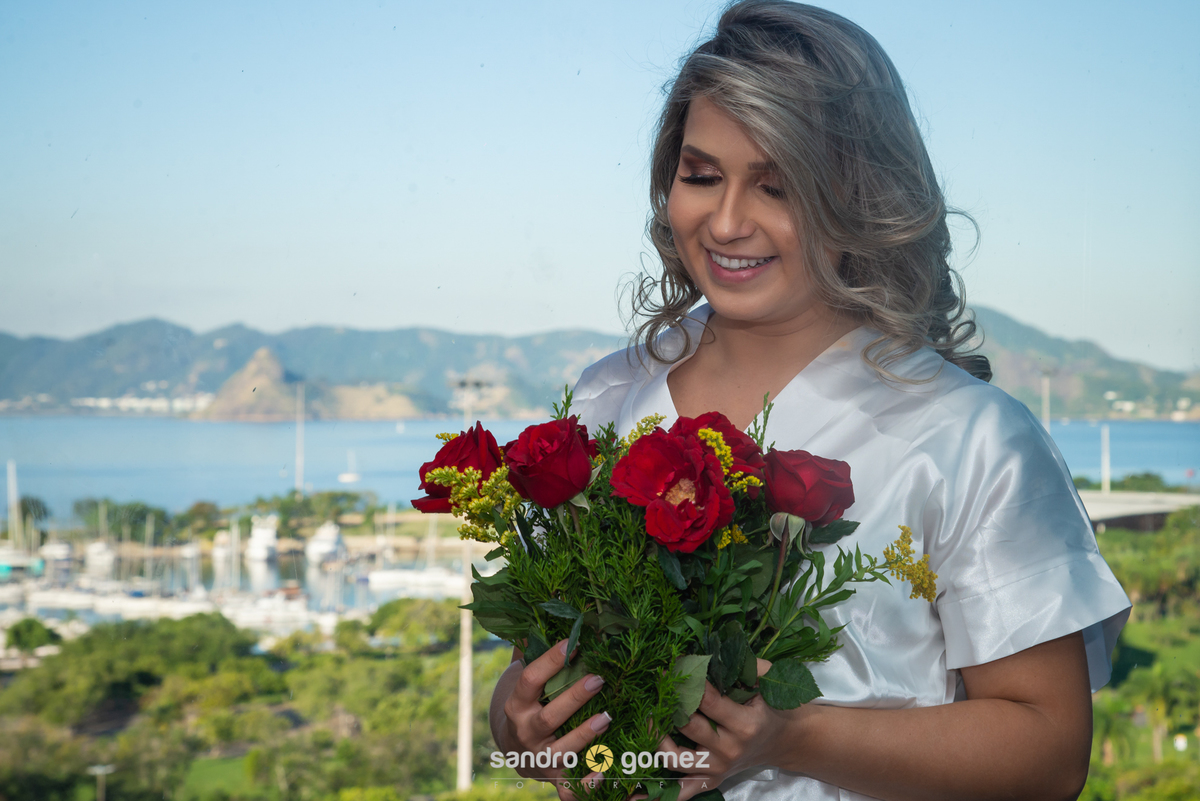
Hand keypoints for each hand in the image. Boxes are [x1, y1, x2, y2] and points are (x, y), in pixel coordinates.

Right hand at [495, 640, 611, 800]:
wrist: (516, 749)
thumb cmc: (530, 703)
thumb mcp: (528, 681)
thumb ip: (537, 651)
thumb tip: (552, 607)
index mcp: (518, 704)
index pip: (530, 680)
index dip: (550, 660)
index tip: (573, 642)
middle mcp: (526, 733)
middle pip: (548, 718)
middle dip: (573, 698)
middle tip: (598, 678)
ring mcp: (541, 758)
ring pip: (562, 751)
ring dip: (585, 736)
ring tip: (608, 716)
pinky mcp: (555, 778)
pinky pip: (569, 788)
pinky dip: (585, 785)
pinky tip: (604, 774)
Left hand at [655, 659, 794, 800]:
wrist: (784, 742)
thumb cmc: (772, 708)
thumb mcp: (768, 685)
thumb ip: (751, 666)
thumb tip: (723, 650)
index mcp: (745, 725)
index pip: (707, 700)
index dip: (687, 680)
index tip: (672, 664)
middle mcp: (729, 750)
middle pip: (688, 726)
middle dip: (669, 703)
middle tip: (656, 686)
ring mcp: (717, 769)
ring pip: (675, 758)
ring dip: (656, 739)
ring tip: (646, 719)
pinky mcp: (709, 781)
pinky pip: (681, 792)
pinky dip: (657, 796)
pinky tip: (632, 797)